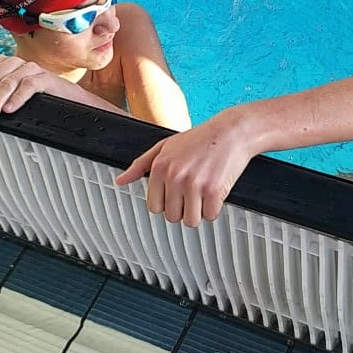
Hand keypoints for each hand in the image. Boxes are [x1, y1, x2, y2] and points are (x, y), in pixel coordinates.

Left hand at [0, 51, 66, 128]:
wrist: (69, 99)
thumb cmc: (37, 94)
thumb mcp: (7, 86)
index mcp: (1, 63)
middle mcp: (14, 63)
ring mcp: (31, 69)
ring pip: (6, 83)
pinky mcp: (46, 78)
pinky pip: (28, 85)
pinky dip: (16, 98)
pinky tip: (9, 110)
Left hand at [115, 114, 254, 226]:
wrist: (231, 131)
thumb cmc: (200, 138)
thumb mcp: (165, 146)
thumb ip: (141, 165)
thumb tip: (120, 180)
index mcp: (160, 167)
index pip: (154, 206)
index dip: (166, 202)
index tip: (176, 193)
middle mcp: (175, 176)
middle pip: (172, 217)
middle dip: (183, 208)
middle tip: (193, 191)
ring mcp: (194, 184)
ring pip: (190, 221)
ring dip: (199, 211)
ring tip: (203, 193)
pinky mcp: (214, 190)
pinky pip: (210, 216)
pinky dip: (215, 208)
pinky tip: (215, 191)